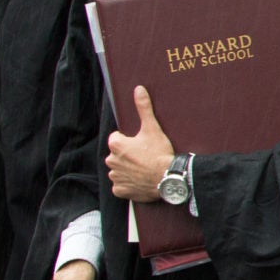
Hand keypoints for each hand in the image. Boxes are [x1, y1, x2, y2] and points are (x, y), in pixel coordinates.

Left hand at [106, 86, 175, 201]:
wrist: (168, 178)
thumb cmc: (159, 154)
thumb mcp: (152, 128)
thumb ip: (143, 108)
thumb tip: (138, 89)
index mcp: (116, 145)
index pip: (117, 138)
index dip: (129, 141)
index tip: (141, 145)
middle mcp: (111, 161)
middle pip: (117, 155)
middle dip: (127, 155)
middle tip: (144, 157)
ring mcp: (116, 177)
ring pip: (119, 170)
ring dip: (128, 170)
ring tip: (144, 169)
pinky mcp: (120, 190)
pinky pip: (121, 186)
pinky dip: (128, 184)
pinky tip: (140, 180)